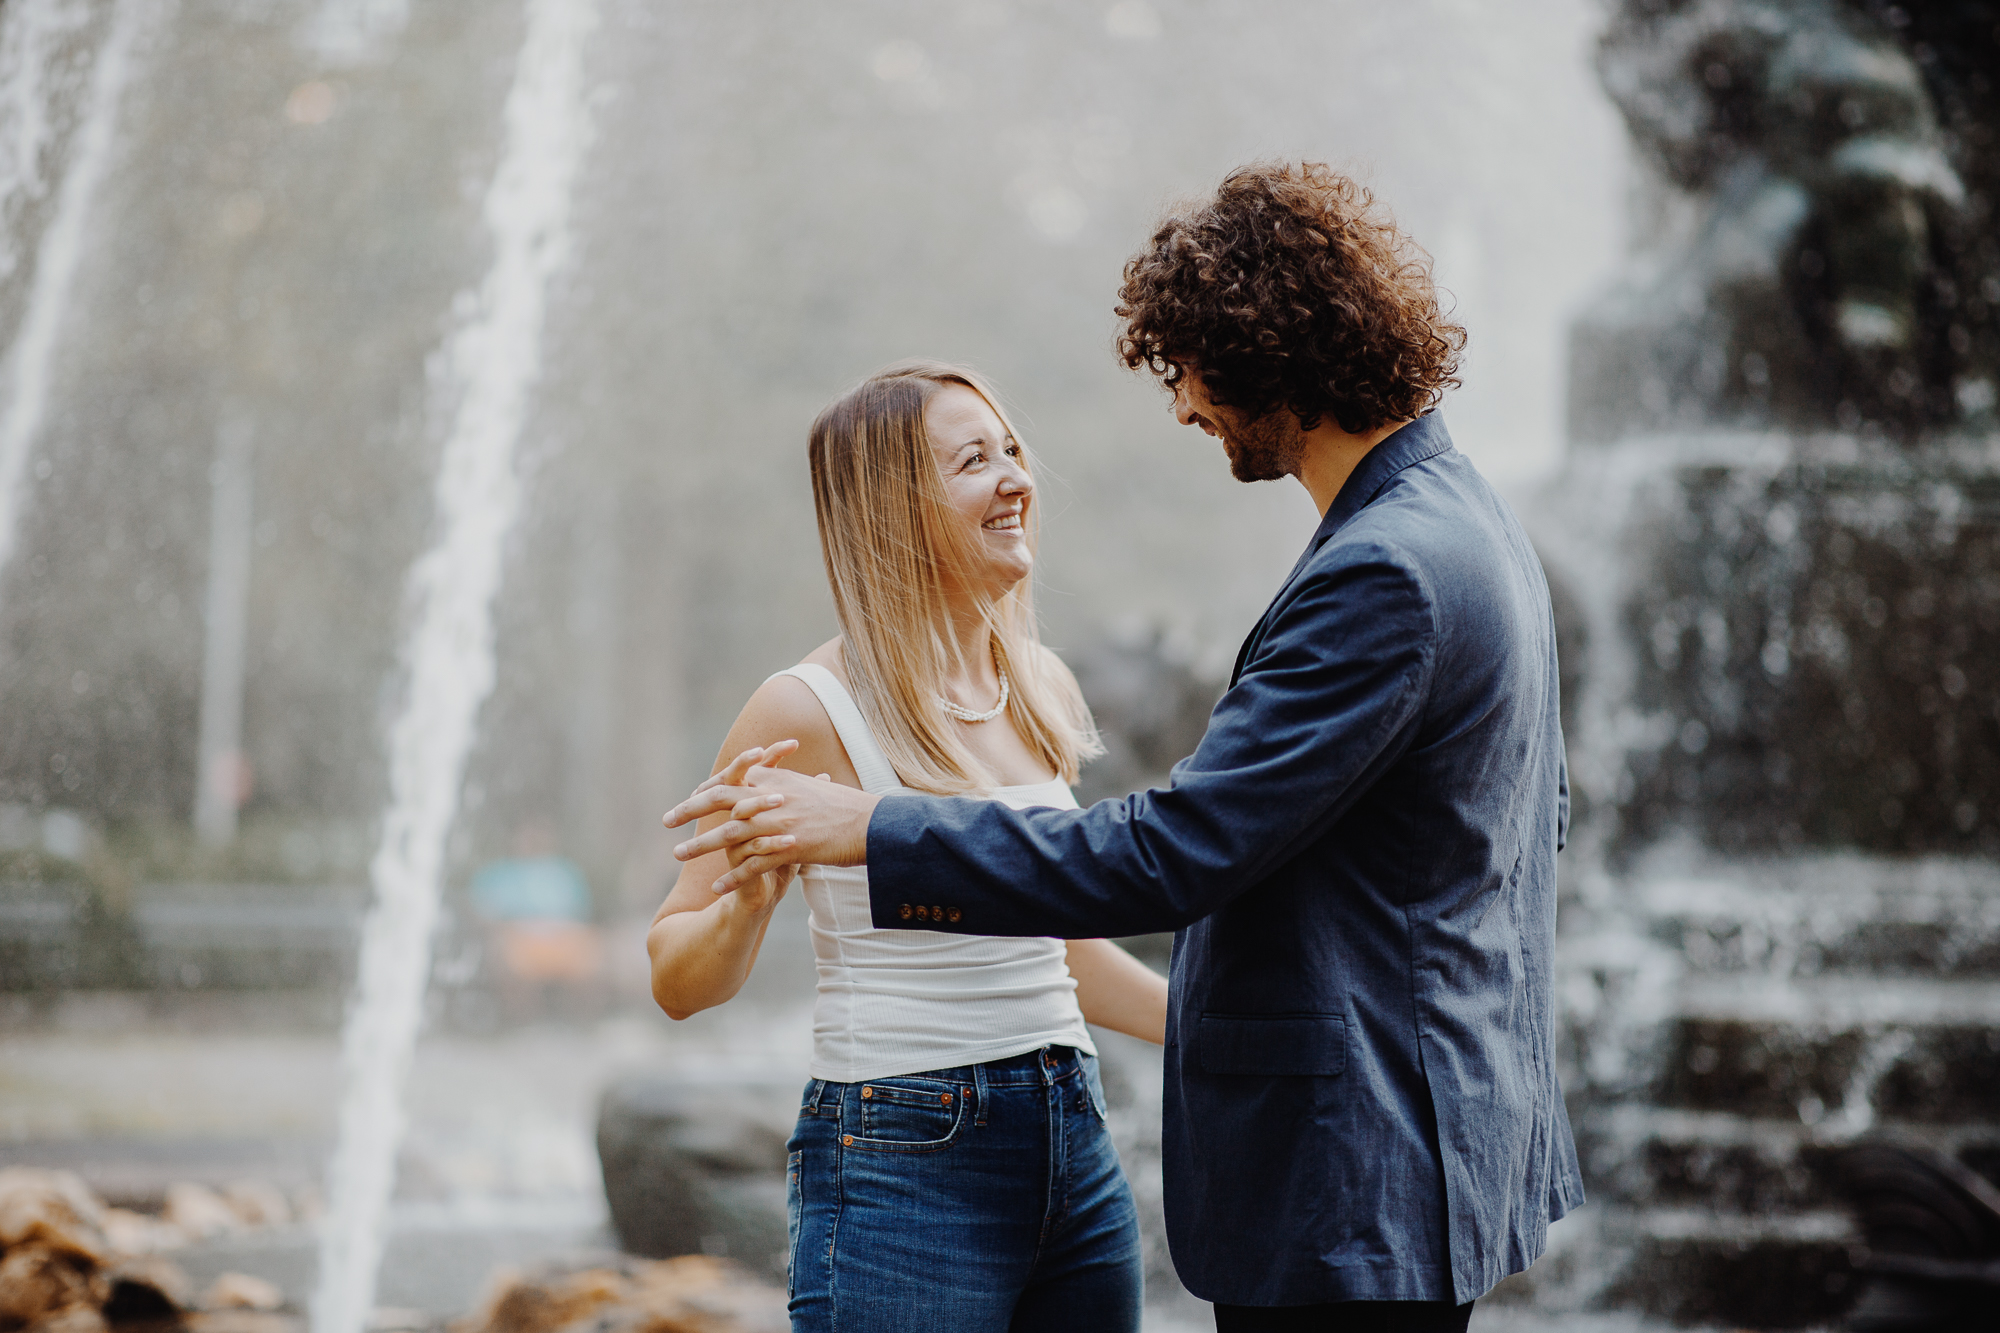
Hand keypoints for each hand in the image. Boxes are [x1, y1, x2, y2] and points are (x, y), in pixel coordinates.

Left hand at [663, 745, 878, 892]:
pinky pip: (752, 865)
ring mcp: (778, 824)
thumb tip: (767, 782)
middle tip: (666, 821)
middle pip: (719, 801)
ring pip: (729, 834)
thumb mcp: (811, 788)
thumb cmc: (846, 808)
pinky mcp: (788, 849)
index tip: (688, 798)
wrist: (871, 825)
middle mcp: (772, 799)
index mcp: (776, 781)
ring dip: (700, 845)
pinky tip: (716, 887)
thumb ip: (785, 785)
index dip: (706, 790)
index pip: (731, 780)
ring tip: (677, 854)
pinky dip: (732, 877)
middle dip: (689, 810)